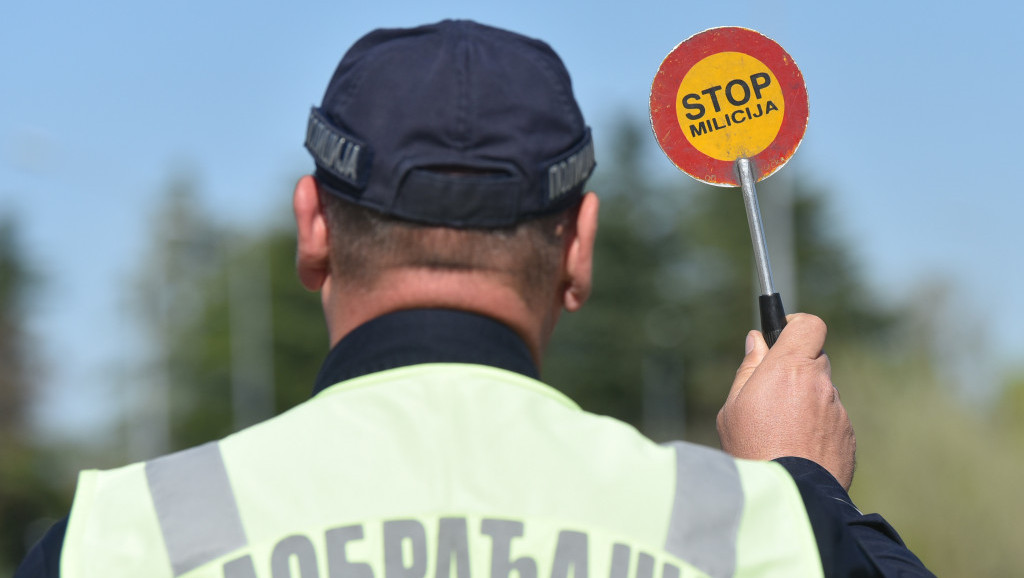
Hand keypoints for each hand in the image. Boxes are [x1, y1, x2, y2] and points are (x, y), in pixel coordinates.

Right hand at [716, 313, 855, 489]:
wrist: (788, 496)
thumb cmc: (752, 449)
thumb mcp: (733, 407)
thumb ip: (748, 369)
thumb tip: (757, 342)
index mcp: (790, 367)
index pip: (809, 325)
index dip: (796, 326)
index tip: (783, 335)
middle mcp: (820, 383)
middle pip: (814, 360)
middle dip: (796, 370)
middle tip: (772, 394)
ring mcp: (838, 411)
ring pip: (822, 393)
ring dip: (806, 403)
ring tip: (782, 433)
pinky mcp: (848, 436)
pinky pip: (831, 421)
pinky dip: (817, 428)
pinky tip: (797, 450)